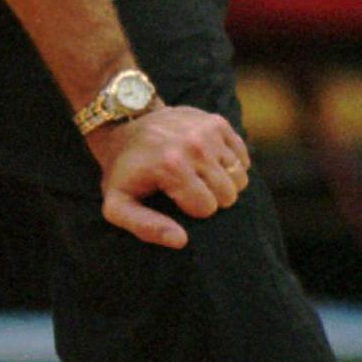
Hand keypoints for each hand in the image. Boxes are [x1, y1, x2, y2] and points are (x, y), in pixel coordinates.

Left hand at [88, 105, 250, 248]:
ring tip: (196, 174)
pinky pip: (243, 158)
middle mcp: (194, 144)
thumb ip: (145, 227)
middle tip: (186, 187)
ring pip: (239, 177)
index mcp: (171, 165)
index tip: (173, 197)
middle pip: (227, 194)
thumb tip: (181, 240)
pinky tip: (205, 161)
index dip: (191, 208)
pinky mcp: (217, 121)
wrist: (123, 127)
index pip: (207, 208)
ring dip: (221, 182)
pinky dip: (229, 164)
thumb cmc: (123, 173)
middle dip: (209, 197)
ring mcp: (208, 129)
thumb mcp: (118, 205)